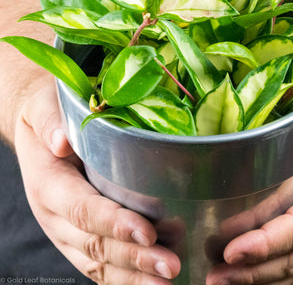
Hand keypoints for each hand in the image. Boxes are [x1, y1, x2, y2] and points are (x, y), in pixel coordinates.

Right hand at [14, 84, 180, 283]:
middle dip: (134, 258)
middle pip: (94, 244)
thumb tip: (62, 143)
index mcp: (48, 184)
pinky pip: (98, 265)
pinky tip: (153, 281)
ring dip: (134, 276)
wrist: (39, 135)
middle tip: (171, 266)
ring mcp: (66, 231)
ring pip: (98, 263)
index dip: (113, 223)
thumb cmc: (48, 116)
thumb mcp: (44, 107)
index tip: (147, 232)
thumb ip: (51, 121)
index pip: (82, 209)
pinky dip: (124, 277)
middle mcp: (55, 215)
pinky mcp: (78, 236)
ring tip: (169, 280)